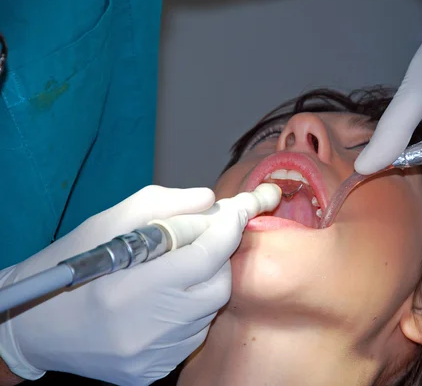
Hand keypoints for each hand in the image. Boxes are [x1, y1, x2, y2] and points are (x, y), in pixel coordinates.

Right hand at [0, 186, 245, 384]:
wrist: (35, 326)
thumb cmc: (72, 265)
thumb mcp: (109, 221)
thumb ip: (164, 205)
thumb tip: (210, 201)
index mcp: (134, 288)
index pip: (208, 255)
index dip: (229, 229)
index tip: (238, 211)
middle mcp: (148, 329)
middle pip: (218, 287)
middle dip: (217, 259)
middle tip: (201, 243)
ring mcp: (152, 356)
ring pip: (207, 313)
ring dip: (201, 287)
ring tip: (171, 275)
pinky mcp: (150, 372)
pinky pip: (191, 337)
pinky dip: (188, 314)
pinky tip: (162, 303)